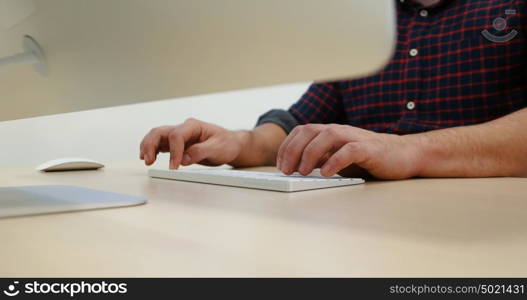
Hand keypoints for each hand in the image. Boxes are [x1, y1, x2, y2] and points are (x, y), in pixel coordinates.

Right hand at [140, 118, 242, 168]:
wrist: (231, 145)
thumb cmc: (226, 144)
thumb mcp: (218, 148)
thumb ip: (201, 152)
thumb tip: (184, 159)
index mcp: (194, 126)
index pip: (177, 135)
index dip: (174, 152)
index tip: (174, 167)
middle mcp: (184, 128)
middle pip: (161, 132)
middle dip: (151, 145)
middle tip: (148, 160)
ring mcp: (180, 136)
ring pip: (157, 137)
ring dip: (148, 146)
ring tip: (145, 159)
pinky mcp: (178, 144)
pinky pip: (161, 144)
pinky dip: (152, 150)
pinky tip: (148, 158)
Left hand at [276, 124, 420, 178]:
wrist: (403, 155)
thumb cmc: (369, 158)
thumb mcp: (338, 157)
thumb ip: (320, 158)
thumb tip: (297, 167)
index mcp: (330, 132)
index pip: (301, 132)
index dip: (287, 146)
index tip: (280, 164)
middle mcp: (340, 131)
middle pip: (309, 131)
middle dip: (293, 150)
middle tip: (286, 170)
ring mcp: (354, 138)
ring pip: (327, 137)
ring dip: (310, 154)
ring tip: (302, 171)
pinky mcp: (369, 149)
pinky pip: (349, 151)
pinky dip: (334, 160)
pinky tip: (325, 173)